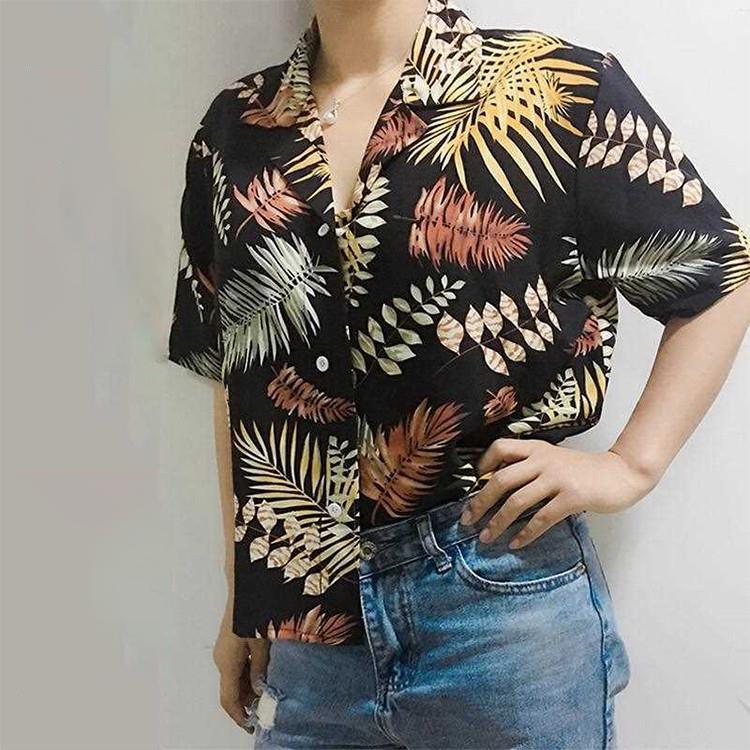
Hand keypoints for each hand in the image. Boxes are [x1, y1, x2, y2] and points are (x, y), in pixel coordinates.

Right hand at [213, 612, 269, 730]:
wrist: (245, 586)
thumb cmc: (253, 612)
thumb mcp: (261, 643)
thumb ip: (259, 668)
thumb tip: (259, 690)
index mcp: (227, 662)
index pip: (228, 699)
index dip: (239, 715)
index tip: (252, 726)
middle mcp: (221, 658)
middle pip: (230, 689)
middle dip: (246, 702)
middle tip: (264, 709)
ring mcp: (223, 649)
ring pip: (233, 677)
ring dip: (247, 688)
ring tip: (266, 693)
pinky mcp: (229, 641)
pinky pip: (236, 665)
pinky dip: (246, 675)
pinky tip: (261, 673)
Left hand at [459, 438, 656, 547]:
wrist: (621, 473)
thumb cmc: (584, 470)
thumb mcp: (554, 459)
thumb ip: (531, 466)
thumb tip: (498, 486)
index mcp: (536, 449)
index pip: (500, 448)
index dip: (482, 464)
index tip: (472, 484)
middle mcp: (542, 461)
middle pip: (501, 479)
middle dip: (480, 502)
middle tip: (468, 520)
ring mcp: (557, 478)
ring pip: (517, 501)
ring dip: (498, 522)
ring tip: (486, 537)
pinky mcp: (571, 497)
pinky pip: (541, 518)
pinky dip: (525, 533)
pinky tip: (516, 543)